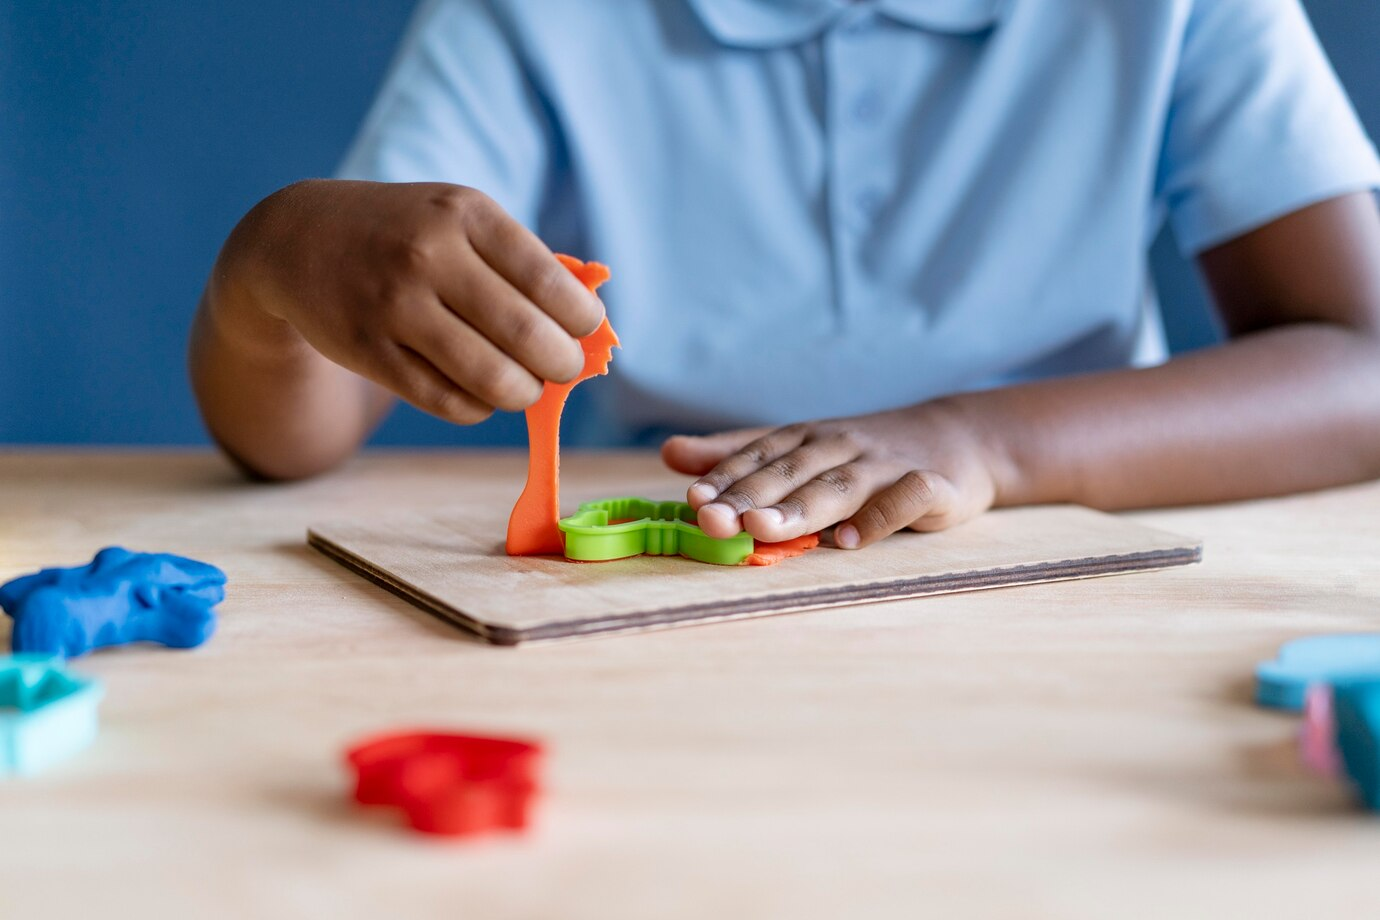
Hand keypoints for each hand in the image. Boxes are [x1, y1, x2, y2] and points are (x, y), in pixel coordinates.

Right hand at [216, 179, 604, 422]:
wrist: (296, 239)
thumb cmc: (405, 233)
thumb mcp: (458, 219)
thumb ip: (522, 261)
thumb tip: (592, 323)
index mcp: (465, 214)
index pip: (551, 282)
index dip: (582, 320)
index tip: (583, 330)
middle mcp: (429, 255)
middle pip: (527, 336)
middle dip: (561, 364)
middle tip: (560, 367)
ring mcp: (394, 306)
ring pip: (492, 379)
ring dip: (523, 393)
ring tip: (523, 385)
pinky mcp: (369, 351)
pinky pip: (448, 402)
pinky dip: (479, 407)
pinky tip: (480, 393)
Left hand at [661, 402, 1004, 548]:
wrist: (957, 439)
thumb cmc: (862, 454)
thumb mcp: (797, 448)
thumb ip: (737, 455)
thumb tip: (669, 453)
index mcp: (805, 438)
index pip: (758, 456)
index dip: (725, 478)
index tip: (693, 502)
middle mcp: (840, 445)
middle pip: (790, 472)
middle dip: (748, 496)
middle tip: (713, 521)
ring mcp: (885, 464)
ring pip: (838, 485)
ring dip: (799, 507)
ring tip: (762, 529)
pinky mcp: (932, 485)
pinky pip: (905, 498)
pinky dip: (880, 517)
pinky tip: (849, 542)